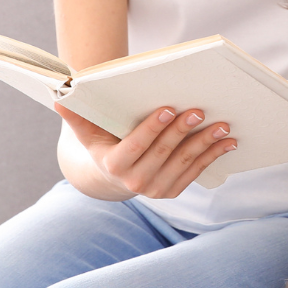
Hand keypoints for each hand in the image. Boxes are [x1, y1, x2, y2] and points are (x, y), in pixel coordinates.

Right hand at [56, 104, 235, 199]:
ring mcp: (156, 190)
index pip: (135, 146)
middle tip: (199, 110)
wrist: (113, 176)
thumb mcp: (87, 132)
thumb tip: (59, 96)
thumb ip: (76, 116)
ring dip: (205, 144)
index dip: (153, 128)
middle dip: (183, 131)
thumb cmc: (102, 143)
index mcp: (114, 165)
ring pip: (184, 163)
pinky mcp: (172, 191)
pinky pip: (195, 172)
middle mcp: (135, 182)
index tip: (169, 108)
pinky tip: (228, 142)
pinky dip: (213, 156)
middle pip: (163, 153)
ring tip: (222, 125)